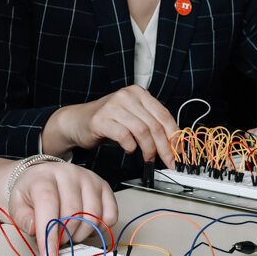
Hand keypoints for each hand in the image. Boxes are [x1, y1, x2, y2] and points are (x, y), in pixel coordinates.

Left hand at [8, 163, 117, 255]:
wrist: (44, 177)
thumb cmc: (32, 193)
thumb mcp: (18, 204)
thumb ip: (22, 218)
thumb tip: (35, 229)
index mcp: (44, 177)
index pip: (48, 204)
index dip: (49, 233)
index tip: (49, 253)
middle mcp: (69, 173)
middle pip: (73, 213)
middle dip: (64, 236)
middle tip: (56, 241)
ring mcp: (89, 179)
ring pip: (93, 216)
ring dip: (80, 234)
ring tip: (69, 234)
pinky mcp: (104, 187)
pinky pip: (110, 215)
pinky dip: (99, 228)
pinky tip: (86, 226)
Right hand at [51, 86, 177, 165]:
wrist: (77, 120)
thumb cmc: (108, 121)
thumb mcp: (133, 118)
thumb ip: (151, 126)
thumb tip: (173, 145)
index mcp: (139, 93)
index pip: (164, 115)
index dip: (174, 136)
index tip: (179, 152)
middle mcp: (127, 96)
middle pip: (154, 125)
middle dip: (164, 148)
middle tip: (168, 162)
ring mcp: (113, 106)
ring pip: (142, 131)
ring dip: (148, 149)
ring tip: (147, 158)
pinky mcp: (101, 119)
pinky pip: (124, 136)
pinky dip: (130, 147)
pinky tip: (129, 149)